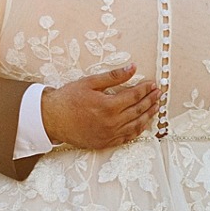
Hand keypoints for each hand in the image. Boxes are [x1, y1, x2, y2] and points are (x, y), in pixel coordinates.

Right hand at [39, 66, 161, 150]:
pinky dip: (138, 130)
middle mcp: (111, 123)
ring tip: (156, 107)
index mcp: (108, 106)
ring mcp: (109, 135)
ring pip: (136, 125)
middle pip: (138, 110)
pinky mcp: (105, 143)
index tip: (152, 84)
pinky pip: (127, 137)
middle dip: (150, 100)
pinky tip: (143, 123)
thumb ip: (113, 76)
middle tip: (159, 94)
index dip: (145, 89)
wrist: (50, 119)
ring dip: (148, 115)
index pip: (134, 96)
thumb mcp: (89, 82)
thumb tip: (132, 67)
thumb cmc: (68, 99)